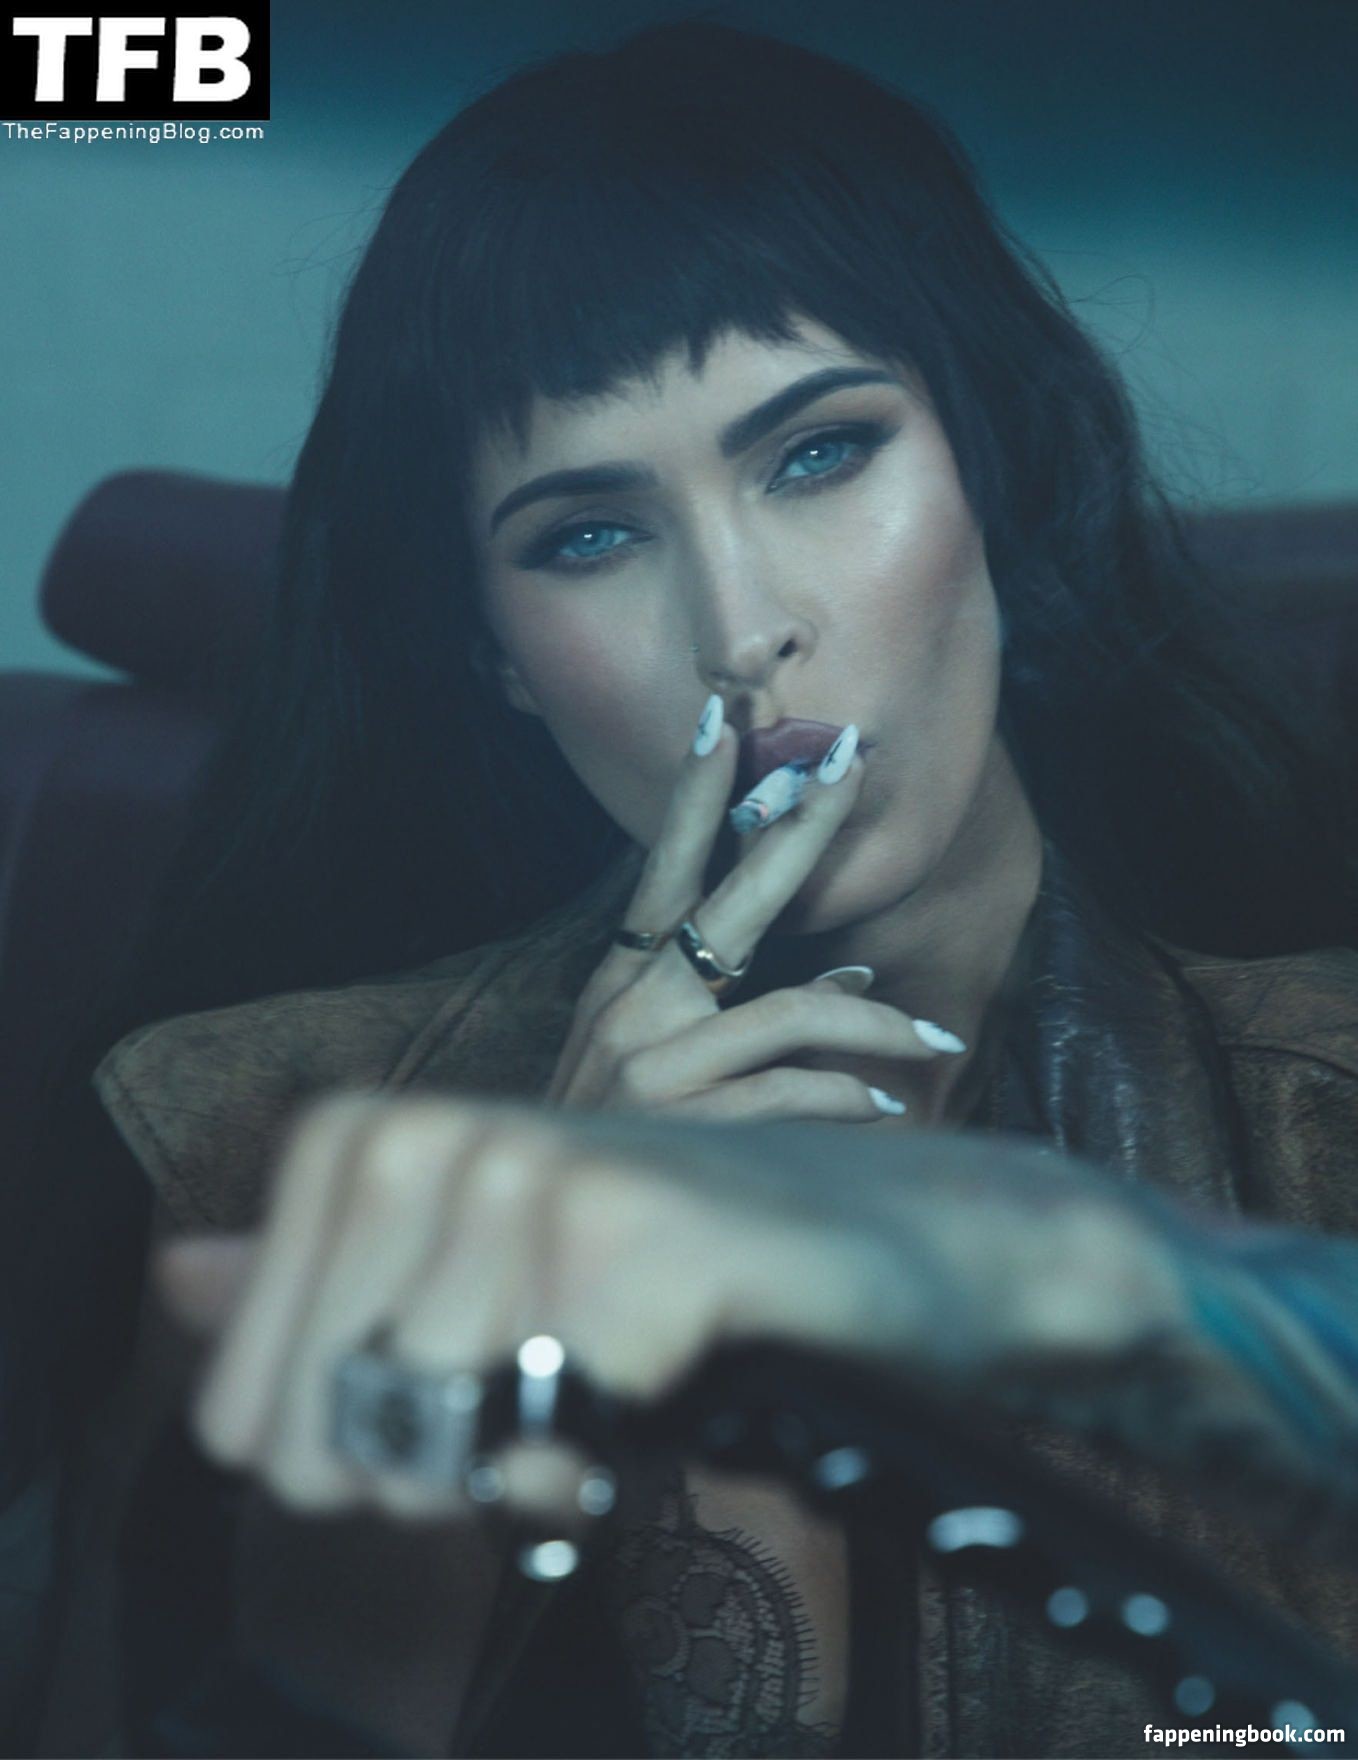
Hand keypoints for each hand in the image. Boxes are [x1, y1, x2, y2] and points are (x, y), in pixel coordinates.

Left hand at [162, 1093, 1183, 1525]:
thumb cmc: (677, 1265)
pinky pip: (552, 1446)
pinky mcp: (633, 1241)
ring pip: (437, 1457)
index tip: (479, 1393)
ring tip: (627, 1369)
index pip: (244, 1421)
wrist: (898, 1235)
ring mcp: (529, 1179)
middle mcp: (425, 1138)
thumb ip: (326, 1280)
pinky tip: (675, 1378)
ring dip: (540, 1467)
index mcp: (365, 1140)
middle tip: (562, 1392)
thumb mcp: (480, 1266)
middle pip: (325, 1452)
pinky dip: (610, 1462)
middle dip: (443, 1477)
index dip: (366, 1459)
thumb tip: (177, 1279)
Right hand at [547, 702, 960, 1121]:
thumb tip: (855, 970)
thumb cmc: (610, 1140)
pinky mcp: (683, 1124)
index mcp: (618, 984)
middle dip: (800, 829)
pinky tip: (881, 1110)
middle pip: (733, 900)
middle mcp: (633, 1009)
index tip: (719, 722)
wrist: (546, 1235)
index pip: (659, 870)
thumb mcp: (649, 1064)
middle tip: (853, 768)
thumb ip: (742, 1011)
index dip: (689, 796)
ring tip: (936, 1041)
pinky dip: (848, 1096)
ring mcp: (655, 1064)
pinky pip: (792, 1091)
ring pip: (796, 1010)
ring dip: (880, 1025)